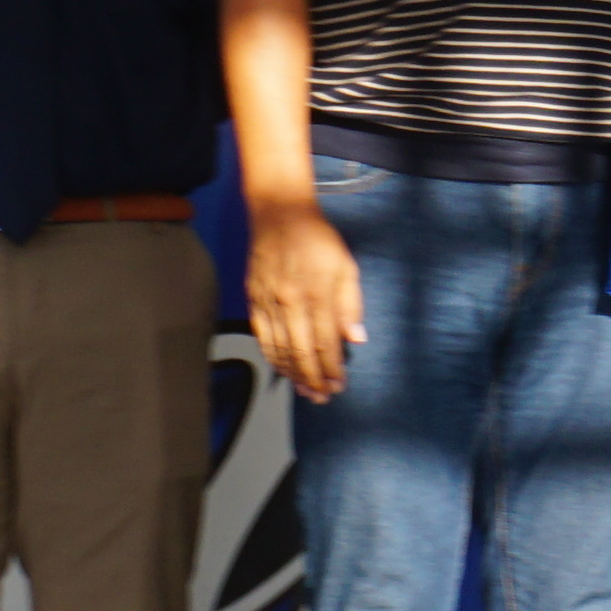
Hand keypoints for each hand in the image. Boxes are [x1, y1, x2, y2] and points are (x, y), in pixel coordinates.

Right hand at [242, 196, 363, 402]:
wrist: (279, 214)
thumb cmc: (318, 239)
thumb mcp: (346, 266)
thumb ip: (351, 304)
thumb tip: (356, 339)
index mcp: (317, 294)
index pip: (325, 343)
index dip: (332, 369)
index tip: (340, 385)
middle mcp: (290, 303)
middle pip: (301, 353)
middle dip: (313, 379)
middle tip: (323, 396)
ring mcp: (268, 303)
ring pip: (280, 350)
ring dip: (293, 374)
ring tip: (306, 390)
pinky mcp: (254, 300)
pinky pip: (263, 338)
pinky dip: (273, 357)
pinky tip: (283, 369)